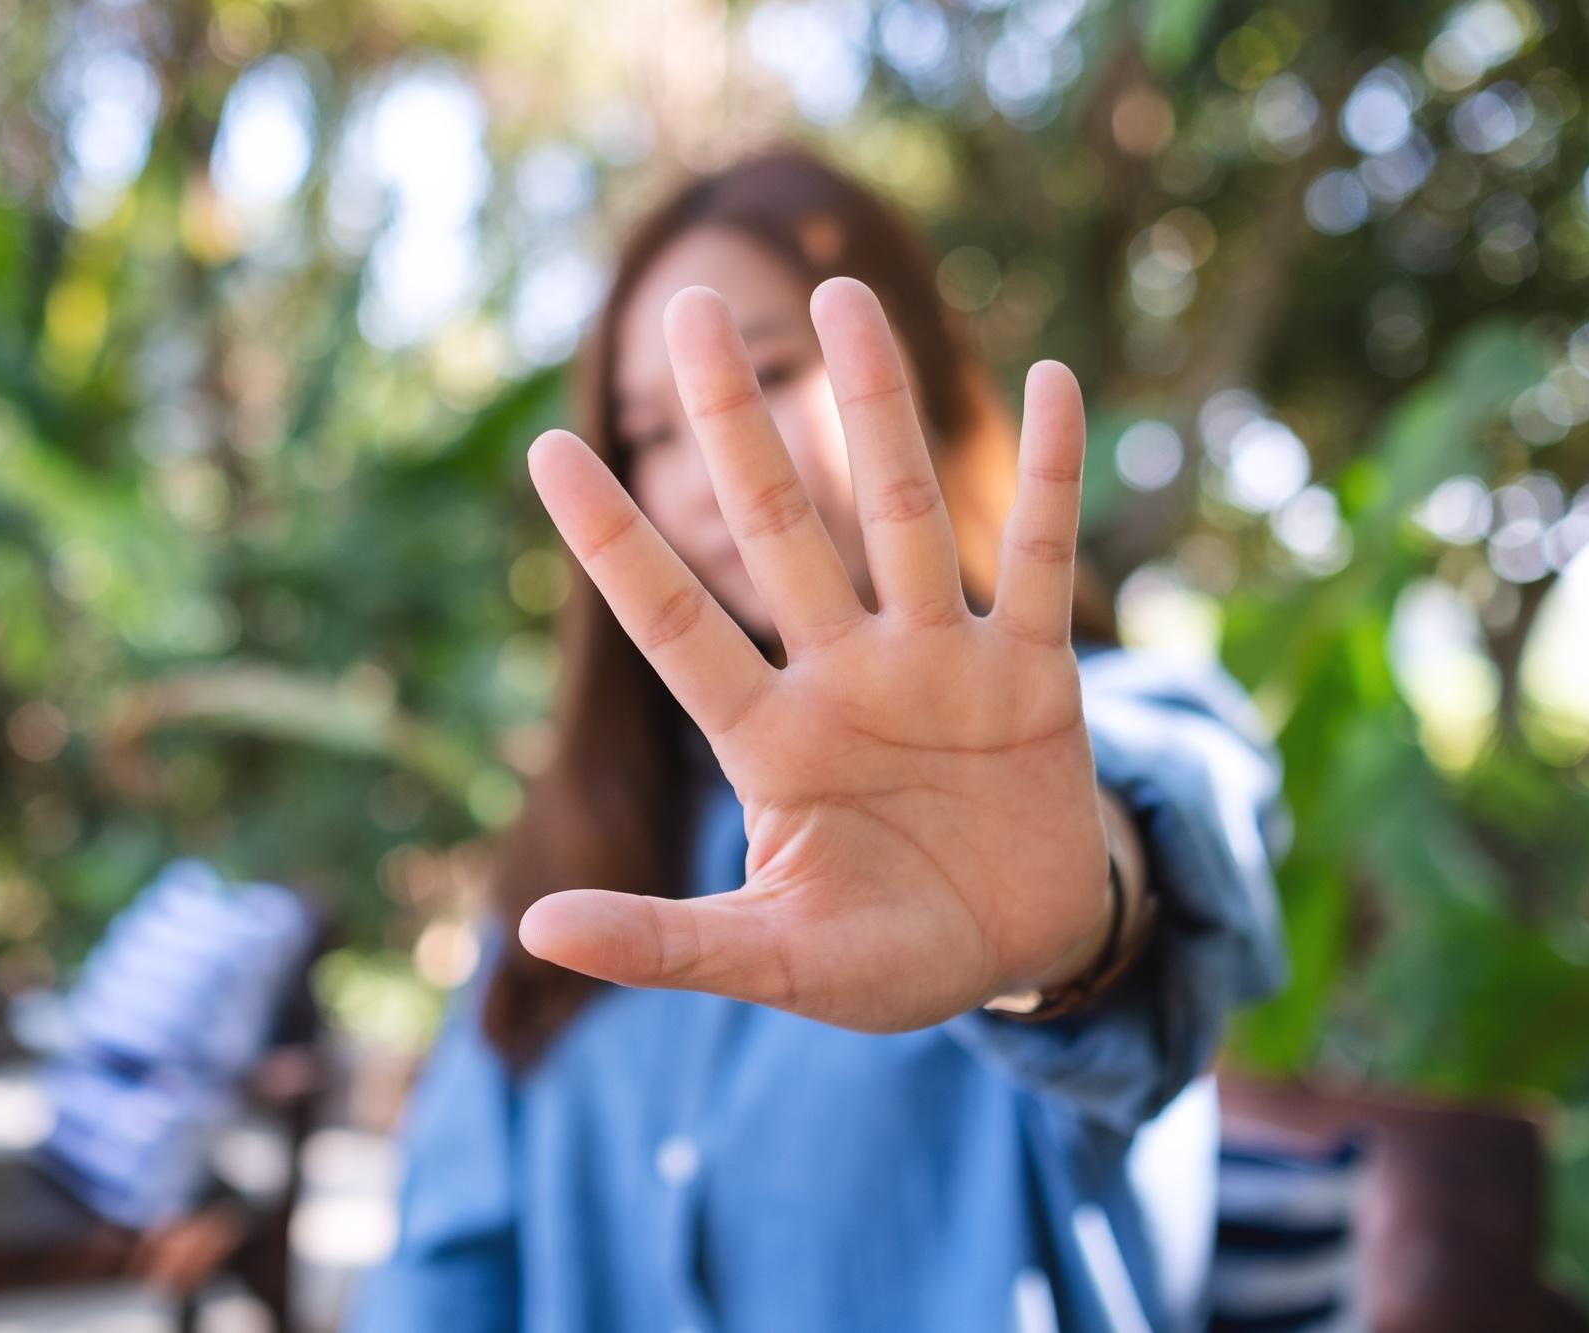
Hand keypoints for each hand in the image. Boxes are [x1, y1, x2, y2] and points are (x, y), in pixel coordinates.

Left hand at [520, 278, 1110, 1032]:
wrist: (1014, 954)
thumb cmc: (883, 958)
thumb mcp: (775, 960)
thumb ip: (667, 943)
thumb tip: (533, 930)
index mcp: (769, 741)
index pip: (675, 624)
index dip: (614, 543)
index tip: (548, 449)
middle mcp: (844, 675)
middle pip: (778, 527)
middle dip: (734, 422)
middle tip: (686, 306)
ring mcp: (937, 662)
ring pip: (896, 512)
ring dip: (872, 406)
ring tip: (838, 292)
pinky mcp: (1031, 674)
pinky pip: (1038, 560)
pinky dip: (1051, 478)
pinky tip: (1055, 381)